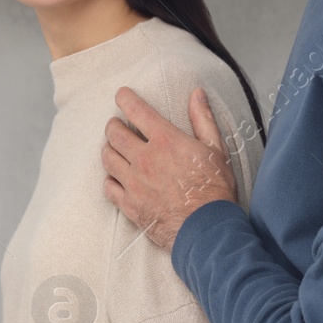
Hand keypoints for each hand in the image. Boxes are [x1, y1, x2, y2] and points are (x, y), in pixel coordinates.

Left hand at [102, 86, 235, 248]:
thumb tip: (197, 93)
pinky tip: (116, 177)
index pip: (136, 111)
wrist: (207, 229)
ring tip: (114, 148)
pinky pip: (108, 187)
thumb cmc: (215, 189)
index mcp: (165, 141)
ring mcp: (134, 183)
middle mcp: (144, 159)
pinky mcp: (129, 205)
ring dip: (108, 149)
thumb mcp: (215, 149)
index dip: (125, 98)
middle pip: (114, 134)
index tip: (121, 95)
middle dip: (113, 125)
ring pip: (107, 158)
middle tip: (116, 124)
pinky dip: (109, 179)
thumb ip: (202, 119)